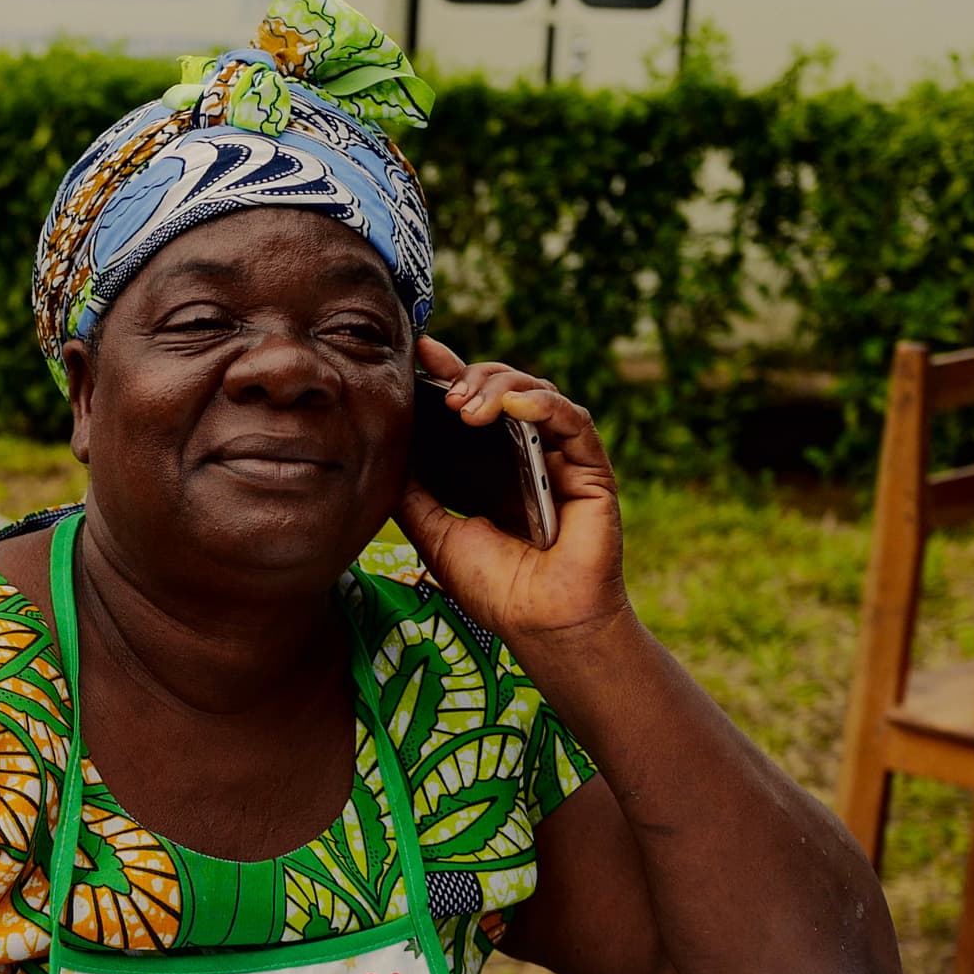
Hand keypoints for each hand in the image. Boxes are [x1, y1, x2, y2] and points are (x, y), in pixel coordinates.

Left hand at [394, 337, 626, 646]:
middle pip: (503, 388)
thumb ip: (413, 492)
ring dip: (500, 388)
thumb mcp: (435, 532)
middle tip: (444, 395)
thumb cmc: (494, 587)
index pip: (472, 404)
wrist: (540, 624)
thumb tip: (382, 452)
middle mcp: (528, 453)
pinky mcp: (591, 469)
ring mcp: (560, 458)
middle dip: (471, 378)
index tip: (421, 349)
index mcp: (492, 464)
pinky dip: (543, 405)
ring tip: (467, 407)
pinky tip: (514, 406)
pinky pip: (572, 421)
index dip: (449, 372)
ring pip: (536, 394)